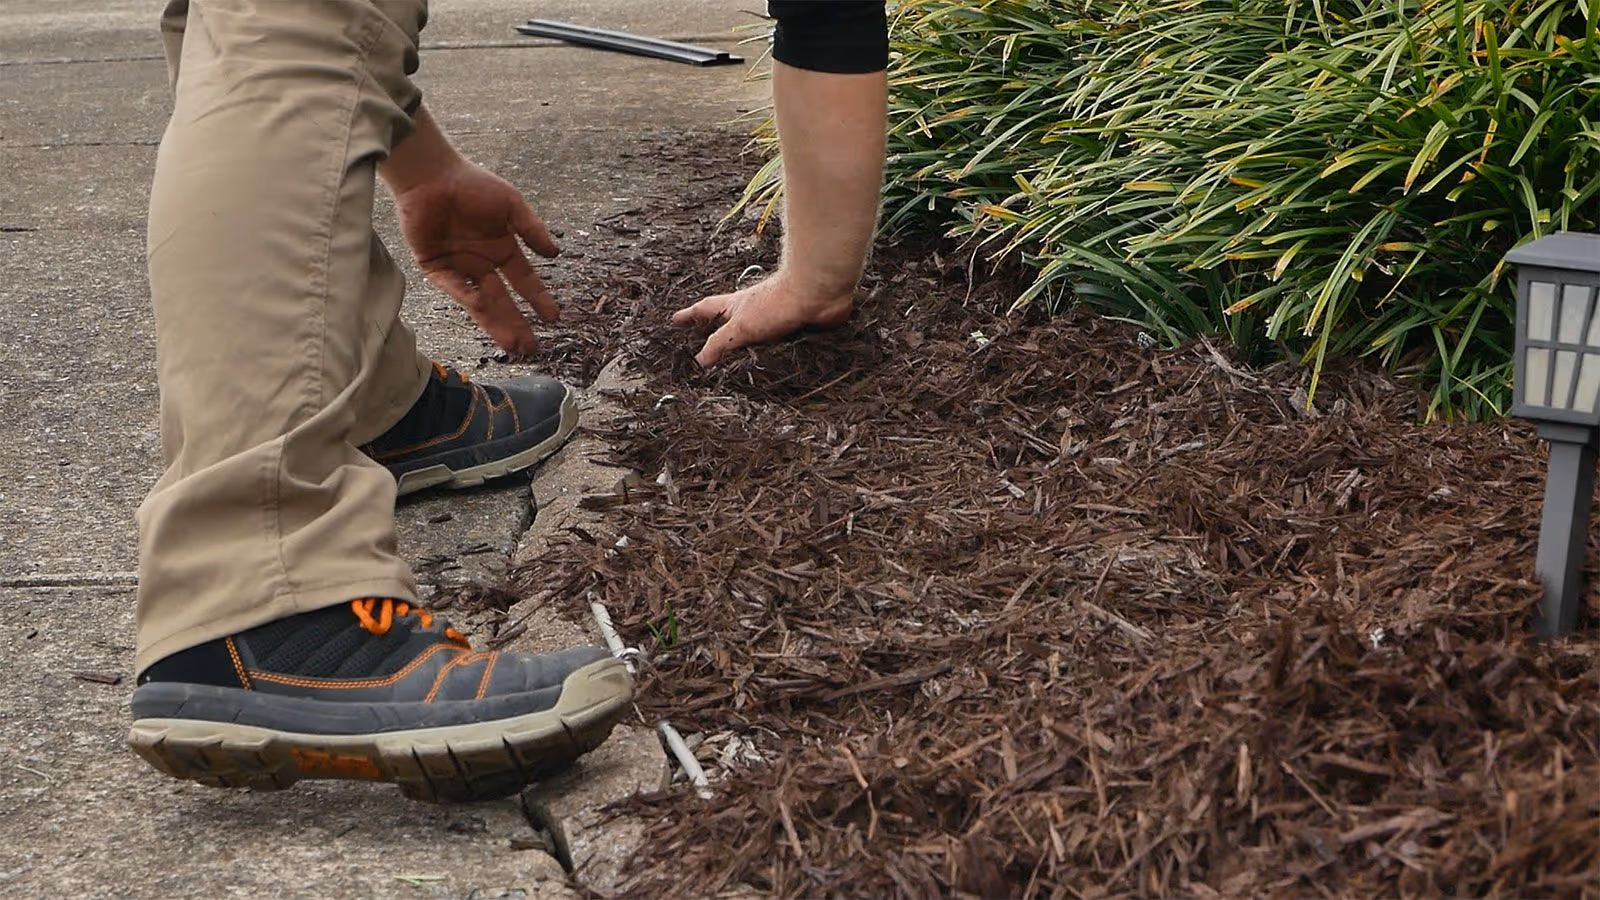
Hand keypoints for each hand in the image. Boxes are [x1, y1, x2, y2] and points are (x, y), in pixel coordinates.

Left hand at [393, 160, 558, 354]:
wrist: (432, 174)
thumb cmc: (473, 184)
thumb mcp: (511, 204)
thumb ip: (532, 229)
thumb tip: (555, 254)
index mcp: (502, 249)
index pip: (523, 281)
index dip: (538, 299)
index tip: (553, 318)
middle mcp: (482, 263)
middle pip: (503, 300)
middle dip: (516, 323)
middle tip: (531, 347)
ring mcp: (459, 267)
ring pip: (479, 301)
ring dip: (494, 321)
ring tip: (510, 343)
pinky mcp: (434, 266)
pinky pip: (453, 285)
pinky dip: (465, 294)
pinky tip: (481, 305)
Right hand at [671, 273, 853, 366]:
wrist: (817, 295)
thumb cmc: (776, 304)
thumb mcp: (740, 327)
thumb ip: (720, 344)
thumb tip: (699, 361)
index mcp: (736, 307)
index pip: (706, 310)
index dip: (690, 316)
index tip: (675, 320)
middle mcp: (755, 312)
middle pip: (732, 322)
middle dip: (719, 331)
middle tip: (705, 341)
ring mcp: (776, 320)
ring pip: (758, 337)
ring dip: (751, 348)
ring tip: (740, 364)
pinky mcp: (796, 330)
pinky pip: (783, 348)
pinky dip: (779, 356)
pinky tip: (778, 368)